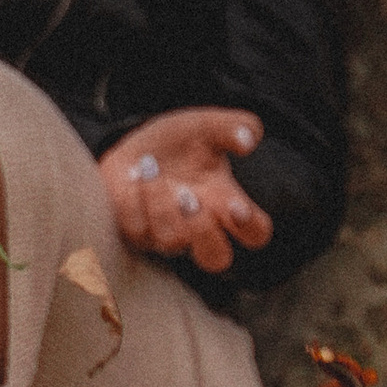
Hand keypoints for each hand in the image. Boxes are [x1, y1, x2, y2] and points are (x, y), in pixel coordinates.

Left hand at [101, 108, 271, 278]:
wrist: (136, 144)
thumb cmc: (181, 142)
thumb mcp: (207, 126)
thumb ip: (233, 127)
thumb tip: (248, 140)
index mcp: (226, 203)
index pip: (254, 233)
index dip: (251, 227)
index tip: (236, 206)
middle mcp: (199, 226)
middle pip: (216, 259)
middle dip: (203, 231)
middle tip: (189, 196)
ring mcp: (166, 234)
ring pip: (171, 243)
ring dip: (162, 206)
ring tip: (151, 168)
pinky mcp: (135, 231)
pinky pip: (135, 228)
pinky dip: (133, 199)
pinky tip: (131, 174)